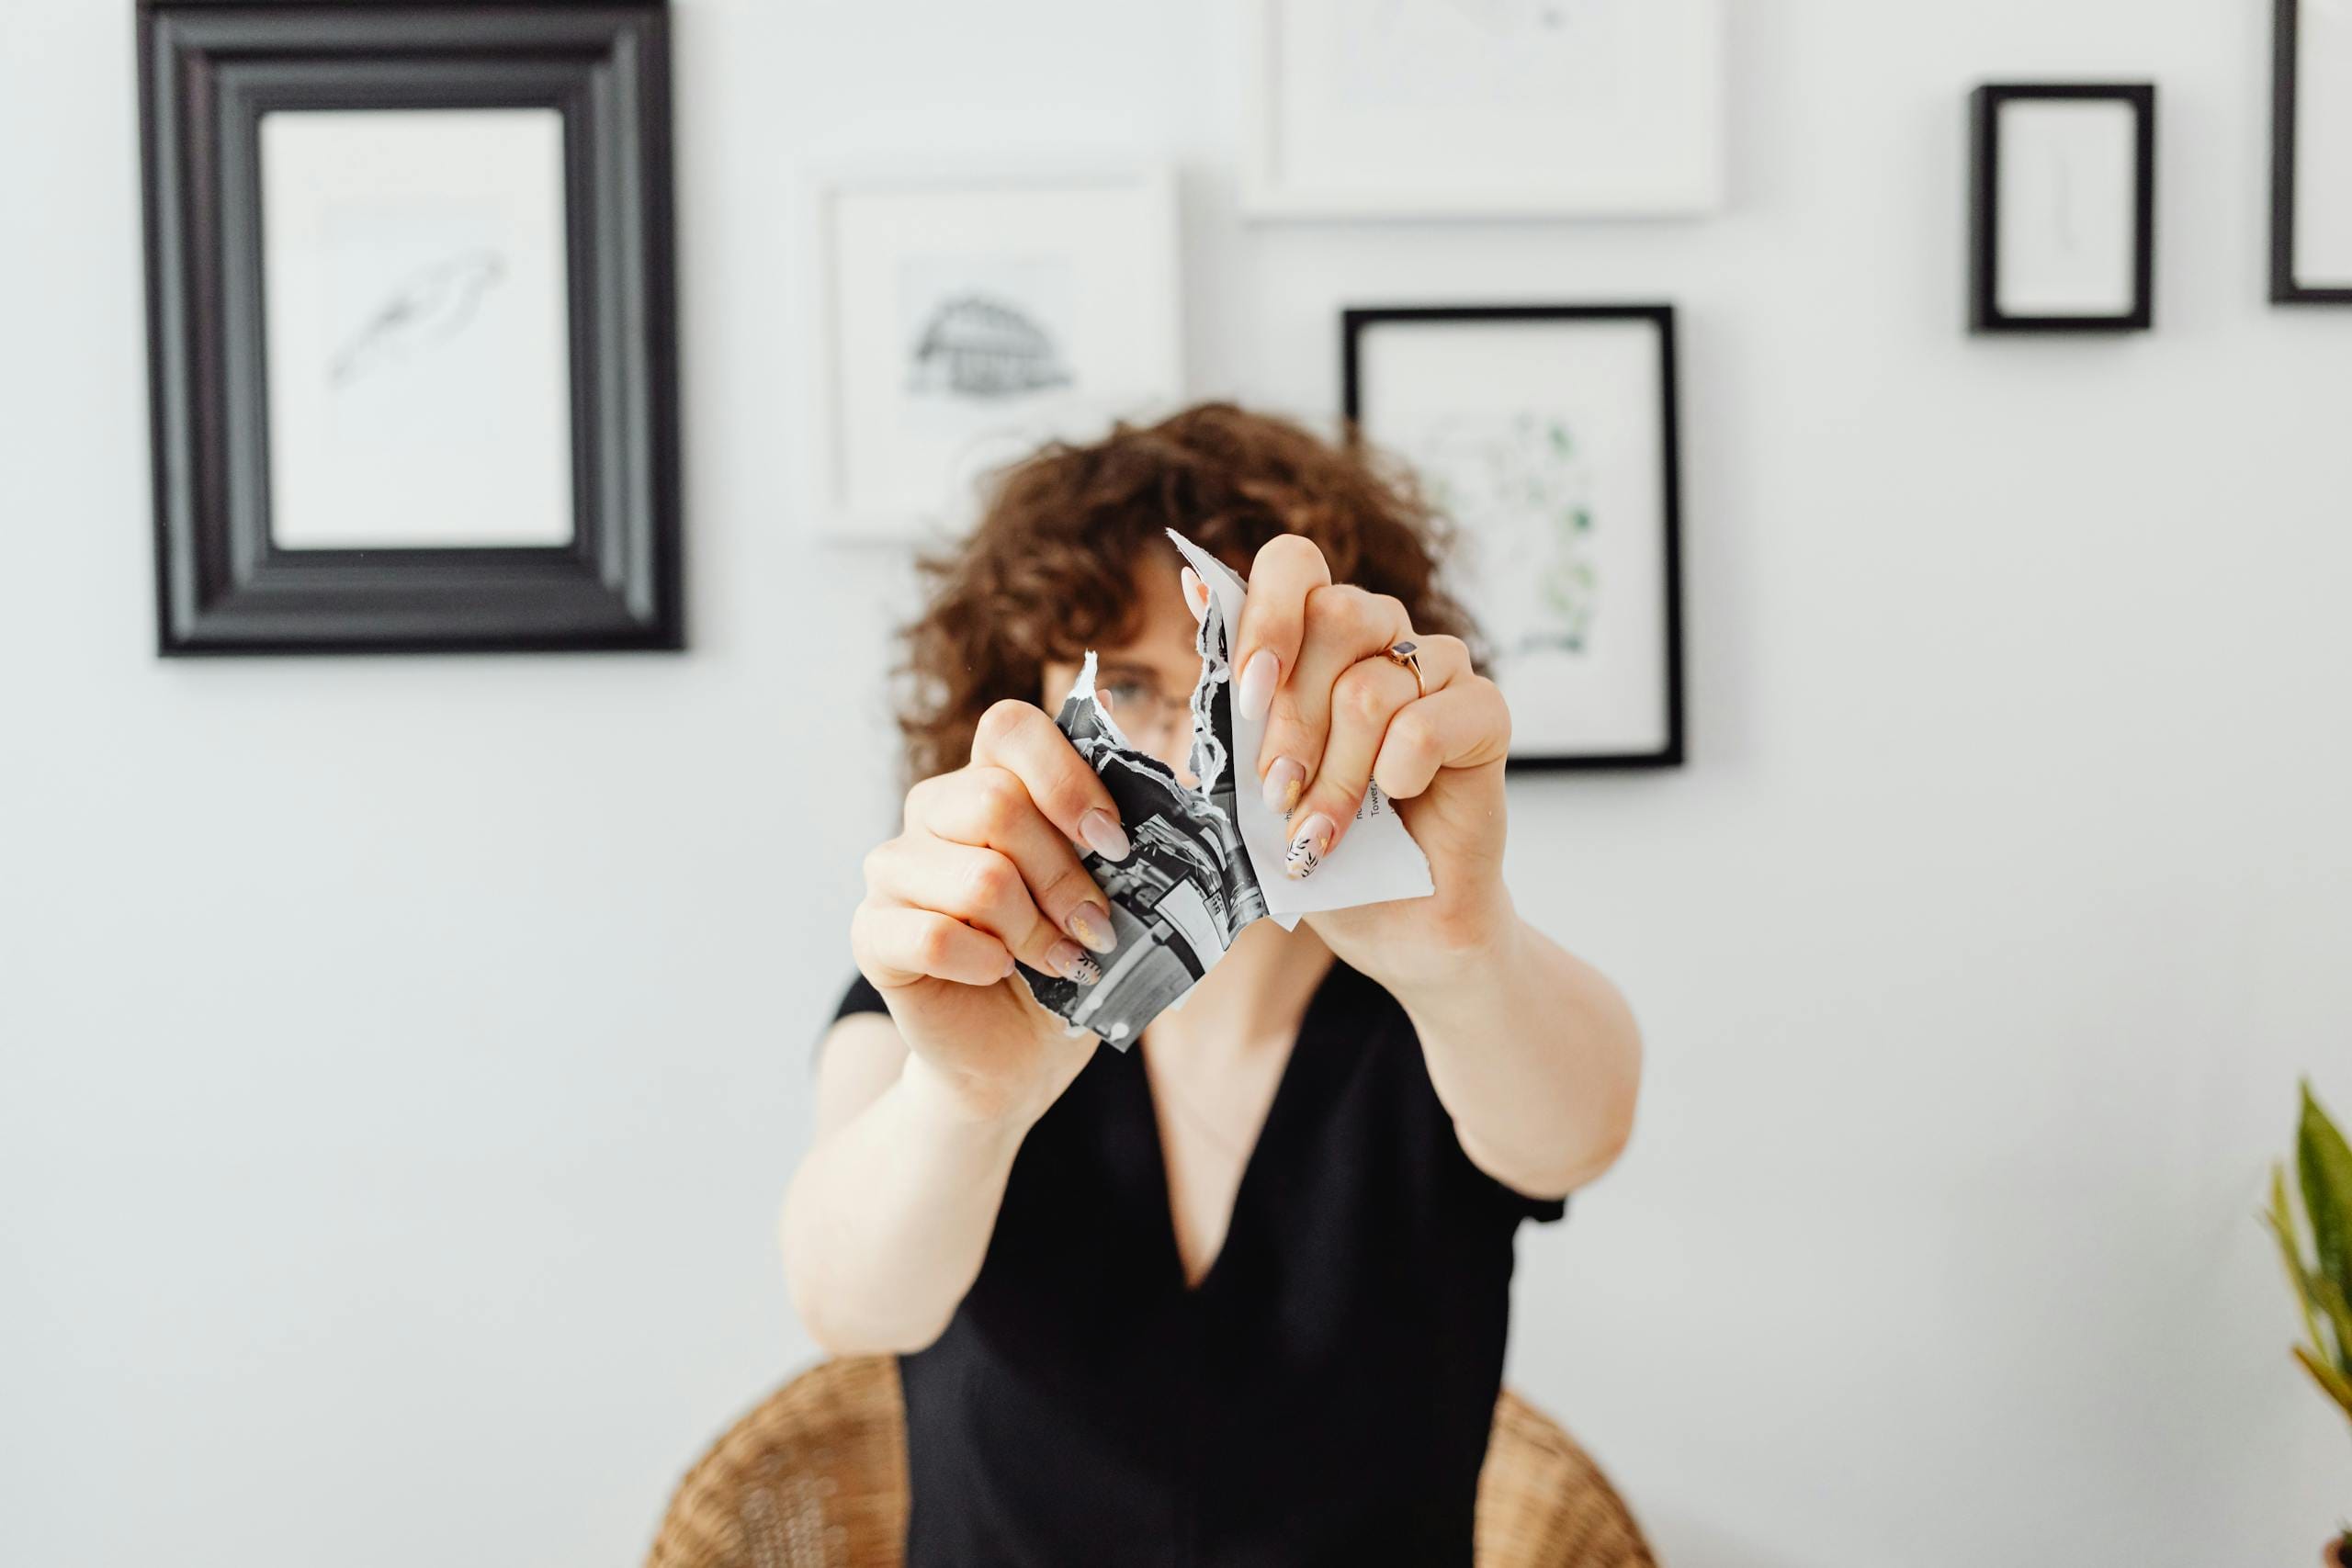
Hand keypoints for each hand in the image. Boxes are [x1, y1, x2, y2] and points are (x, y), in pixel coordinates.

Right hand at [851, 701, 1130, 1122]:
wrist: (1021, 1053)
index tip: (1114, 842)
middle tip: (1094, 927)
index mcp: (992, 778)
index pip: (1011, 727)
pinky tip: (998, 974)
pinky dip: (984, 962)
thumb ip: (1128, 815)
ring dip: (1034, 931)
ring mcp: (894, 868)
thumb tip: (1145, 733)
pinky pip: (932, 934)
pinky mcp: (872, 931)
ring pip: (977, 877)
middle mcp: (933, 809)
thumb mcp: (1116, 886)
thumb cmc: (1069, 958)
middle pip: (995, 804)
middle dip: (1065, 878)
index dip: (1067, 779)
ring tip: (1055, 959)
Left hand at [1227, 536, 1514, 986]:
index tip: (1248, 695)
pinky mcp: (1484, 713)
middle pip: (1334, 616)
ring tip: (1321, 831)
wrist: (1392, 922)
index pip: (1294, 564)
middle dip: (1291, 721)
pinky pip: (1428, 721)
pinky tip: (1395, 801)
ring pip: (1370, 686)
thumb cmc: (1316, 843)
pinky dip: (1396, 772)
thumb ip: (1227, 694)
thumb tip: (1198, 589)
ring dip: (1335, 775)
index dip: (1267, 616)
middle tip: (1276, 793)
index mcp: (1316, 636)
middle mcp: (1380, 636)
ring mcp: (1436, 670)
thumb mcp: (1248, 775)